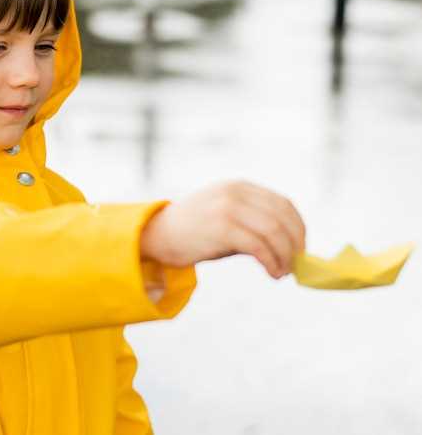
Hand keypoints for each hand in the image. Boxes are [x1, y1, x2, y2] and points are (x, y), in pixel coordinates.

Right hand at [140, 180, 305, 278]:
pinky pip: (259, 246)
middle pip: (282, 218)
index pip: (283, 204)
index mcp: (239, 187)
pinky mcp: (221, 227)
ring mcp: (228, 208)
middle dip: (295, 244)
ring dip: (285, 256)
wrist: (158, 235)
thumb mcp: (226, 216)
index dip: (298, 228)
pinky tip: (271, 272)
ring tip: (282, 271)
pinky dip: (271, 262)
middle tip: (295, 265)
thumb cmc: (195, 231)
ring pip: (274, 232)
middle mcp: (236, 192)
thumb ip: (254, 222)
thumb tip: (291, 246)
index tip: (301, 249)